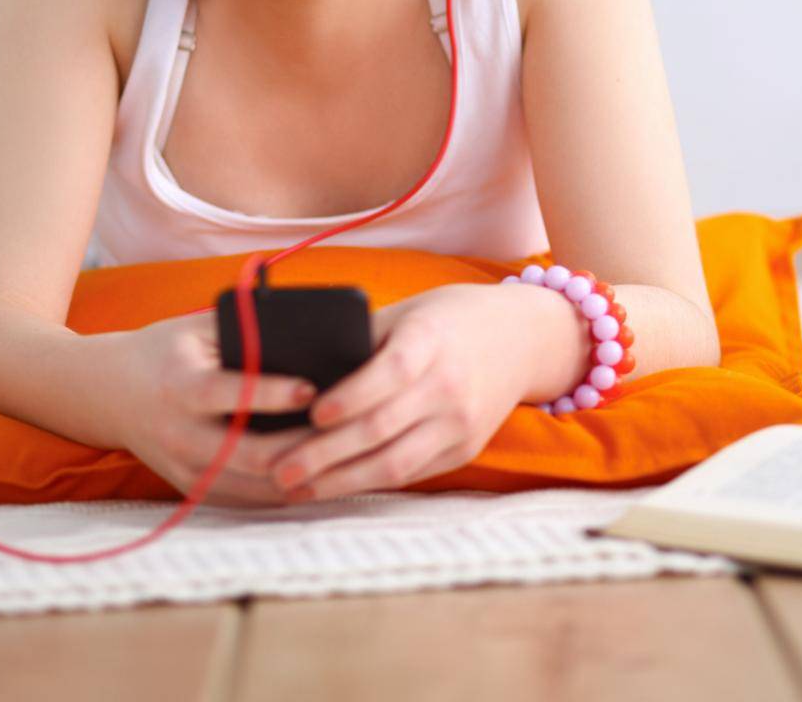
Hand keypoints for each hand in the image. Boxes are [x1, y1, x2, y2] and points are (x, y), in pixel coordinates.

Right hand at [114, 310, 319, 506]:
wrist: (108, 393)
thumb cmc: (167, 350)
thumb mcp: (197, 329)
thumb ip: (244, 329)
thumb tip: (306, 331)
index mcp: (181, 386)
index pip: (230, 394)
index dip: (273, 394)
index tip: (313, 387)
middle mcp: (180, 434)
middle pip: (248, 453)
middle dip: (299, 445)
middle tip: (342, 432)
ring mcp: (183, 469)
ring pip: (250, 487)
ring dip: (297, 477)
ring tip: (338, 460)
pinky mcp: (190, 490)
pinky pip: (242, 502)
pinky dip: (279, 494)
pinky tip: (313, 481)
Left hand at [265, 283, 532, 502]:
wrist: (522, 338)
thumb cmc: (446, 319)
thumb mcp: (408, 313)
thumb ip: (363, 341)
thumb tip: (297, 372)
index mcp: (432, 340)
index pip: (392, 372)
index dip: (352, 395)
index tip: (313, 412)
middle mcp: (450, 385)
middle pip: (384, 426)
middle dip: (326, 452)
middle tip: (279, 467)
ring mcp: (461, 423)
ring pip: (396, 462)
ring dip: (341, 479)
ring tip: (295, 486)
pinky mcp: (465, 449)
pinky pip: (411, 472)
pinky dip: (368, 482)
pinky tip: (333, 485)